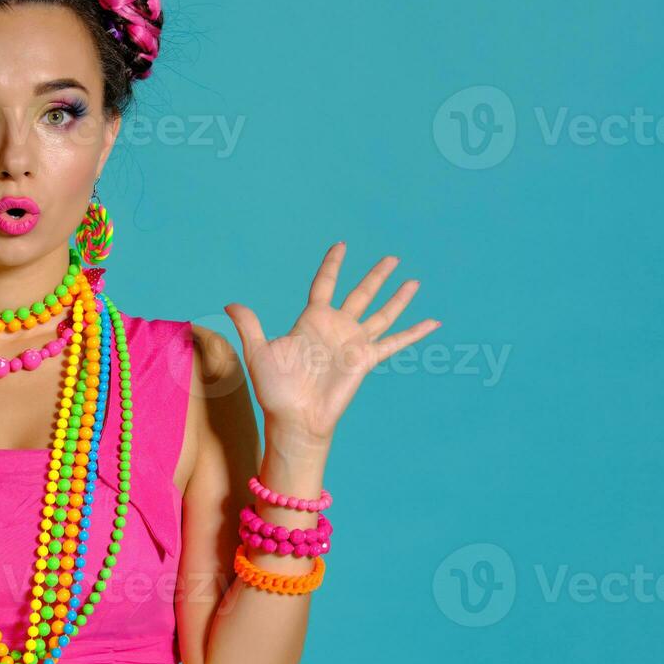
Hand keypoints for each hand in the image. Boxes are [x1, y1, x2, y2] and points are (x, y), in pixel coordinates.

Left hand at [224, 242, 440, 443]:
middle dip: (376, 276)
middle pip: (361, 293)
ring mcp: (354, 343)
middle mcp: (336, 328)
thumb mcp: (259, 352)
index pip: (325, 284)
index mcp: (312, 321)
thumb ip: (250, 326)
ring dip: (398, 298)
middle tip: (393, 258)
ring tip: (414, 281)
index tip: (341, 245)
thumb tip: (230, 304)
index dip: (332, 265)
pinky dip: (415, 332)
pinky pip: (395, 342)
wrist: (295, 418)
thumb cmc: (275, 390)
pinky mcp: (366, 359)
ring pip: (382, 314)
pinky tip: (433, 322)